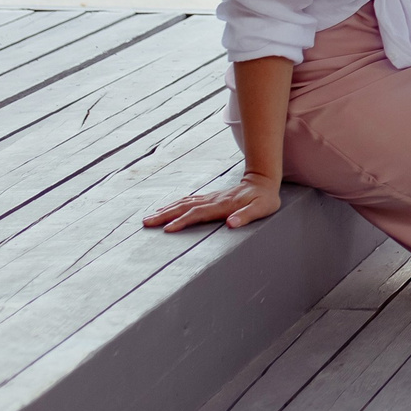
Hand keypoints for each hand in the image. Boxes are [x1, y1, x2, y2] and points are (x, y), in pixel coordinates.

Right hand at [143, 172, 281, 232]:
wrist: (263, 181)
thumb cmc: (264, 199)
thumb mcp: (261, 209)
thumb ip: (246, 216)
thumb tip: (231, 224)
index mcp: (222, 205)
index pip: (198, 214)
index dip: (183, 221)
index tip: (167, 229)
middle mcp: (212, 200)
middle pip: (184, 207)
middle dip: (165, 215)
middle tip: (146, 222)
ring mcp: (209, 198)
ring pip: (183, 203)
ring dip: (166, 210)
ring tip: (149, 217)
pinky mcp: (209, 198)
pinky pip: (188, 201)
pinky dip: (174, 204)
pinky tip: (166, 208)